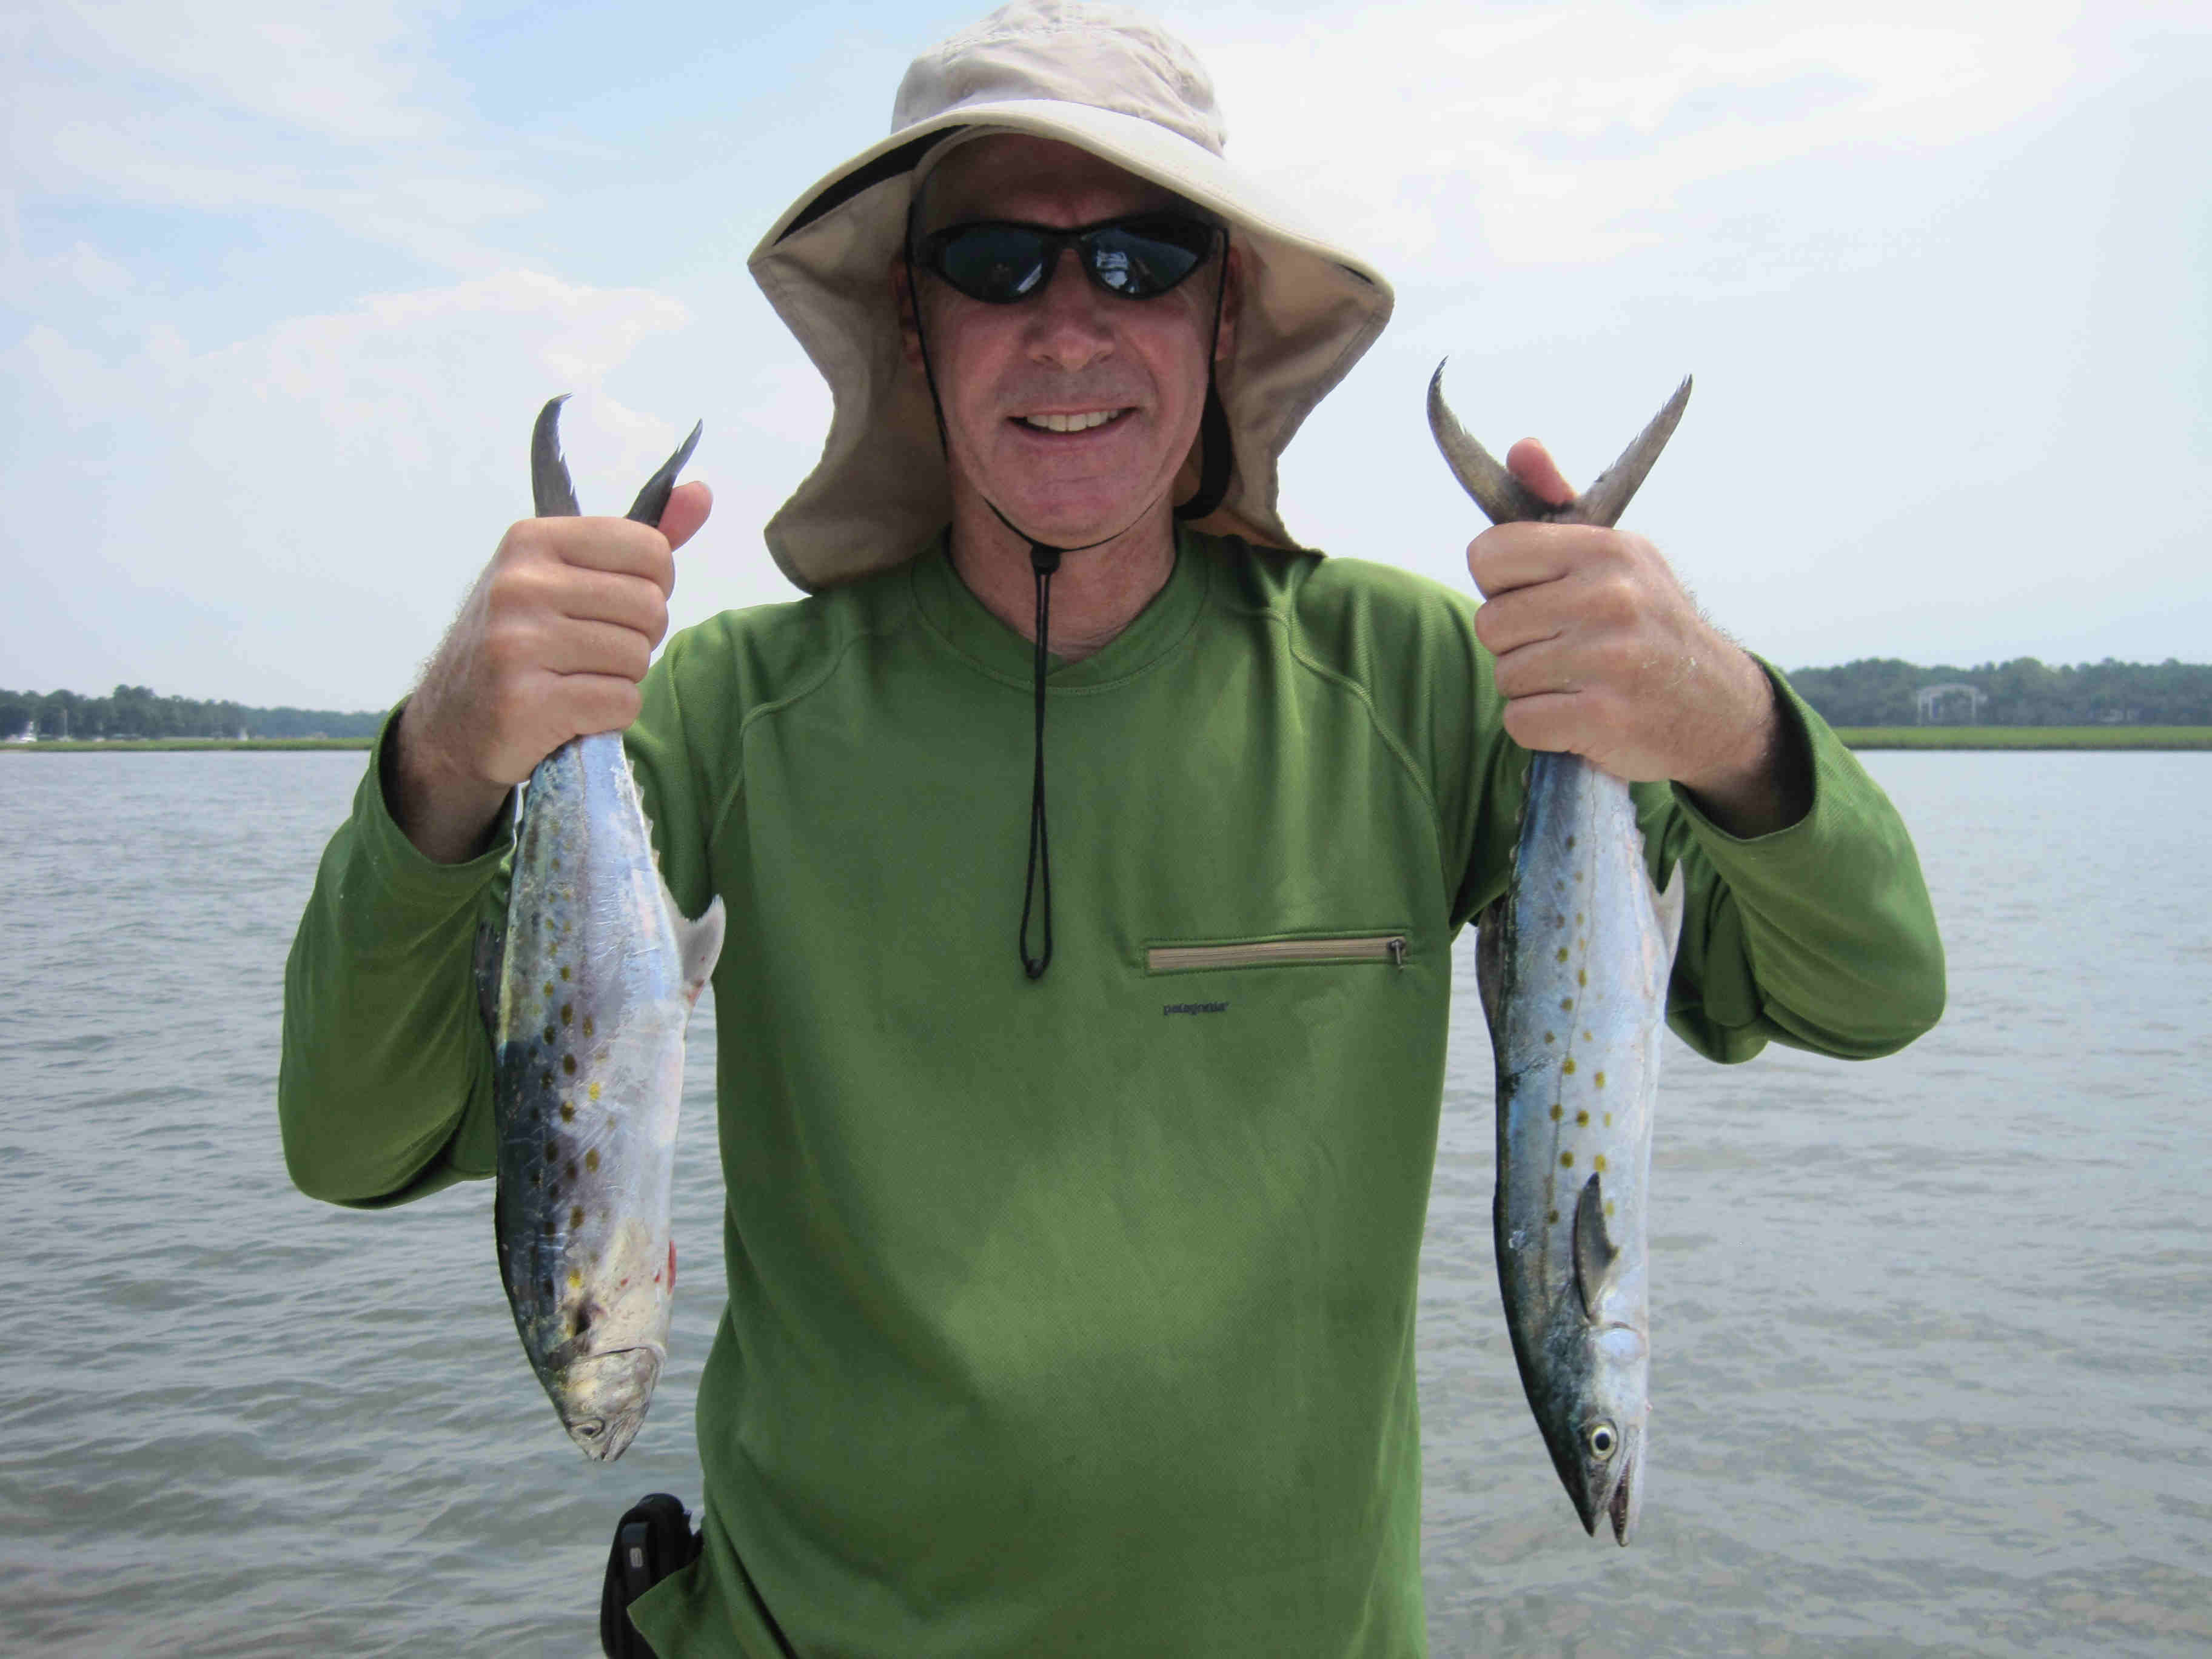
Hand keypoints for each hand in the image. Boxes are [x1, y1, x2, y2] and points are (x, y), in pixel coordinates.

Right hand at [391, 480, 712, 862]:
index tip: (622, 605)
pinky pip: (619, 703)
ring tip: (576, 680)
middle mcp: (519, 584)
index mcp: (531, 540)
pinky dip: (608, 716)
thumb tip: (702, 493)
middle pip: (649, 607)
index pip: (649, 549)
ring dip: (621, 679)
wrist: (452, 724)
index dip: (655, 585)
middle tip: (595, 652)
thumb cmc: (521, 642)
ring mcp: (516, 643)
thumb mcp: (564, 576)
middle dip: (639, 638)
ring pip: (636, 659)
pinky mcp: (522, 703)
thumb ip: (635, 541)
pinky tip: (570, 713)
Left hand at [1467, 441, 1805, 835]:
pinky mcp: (1606, 716)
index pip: (1488, 555)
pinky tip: (1583, 715)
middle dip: (1518, 644)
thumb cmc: (1647, 625)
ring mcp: (1610, 658)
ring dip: (1533, 688)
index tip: (1539, 597)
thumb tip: (1522, 446)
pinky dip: (1543, 729)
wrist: (1718, 706)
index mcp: (1605, 548)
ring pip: (1505, 676)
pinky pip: (1521, 721)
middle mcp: (1610, 596)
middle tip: (1568, 647)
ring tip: (1581, 680)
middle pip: (1490, 624)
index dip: (1502, 585)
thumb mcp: (1615, 555)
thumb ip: (1556, 505)